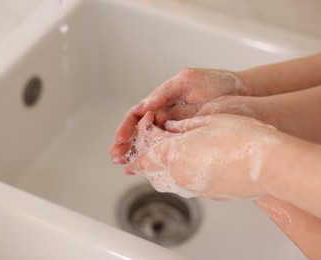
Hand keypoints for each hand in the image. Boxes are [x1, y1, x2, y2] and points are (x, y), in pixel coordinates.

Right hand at [109, 69, 247, 163]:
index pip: (137, 115)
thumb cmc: (217, 82)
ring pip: (152, 143)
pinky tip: (151, 168)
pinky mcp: (189, 138)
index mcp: (162, 101)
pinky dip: (158, 158)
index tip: (119, 141)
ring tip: (127, 167)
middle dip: (126, 145)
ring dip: (138, 154)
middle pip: (140, 132)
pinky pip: (169, 149)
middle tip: (117, 158)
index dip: (126, 128)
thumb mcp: (187, 81)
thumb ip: (164, 93)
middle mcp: (166, 115)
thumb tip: (143, 107)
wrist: (243, 93)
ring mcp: (176, 128)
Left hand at [125, 114, 280, 199]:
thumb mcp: (208, 122)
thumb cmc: (242, 138)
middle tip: (150, 141)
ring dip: (157, 168)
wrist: (269, 164)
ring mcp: (191, 188)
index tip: (149, 123)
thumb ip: (183, 127)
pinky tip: (185, 163)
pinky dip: (174, 175)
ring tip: (164, 153)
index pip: (146, 148)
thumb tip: (170, 128)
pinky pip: (180, 186)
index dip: (144, 134)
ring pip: (161, 181)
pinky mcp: (205, 195)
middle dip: (144, 155)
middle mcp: (177, 174)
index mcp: (173, 152)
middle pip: (147, 169)